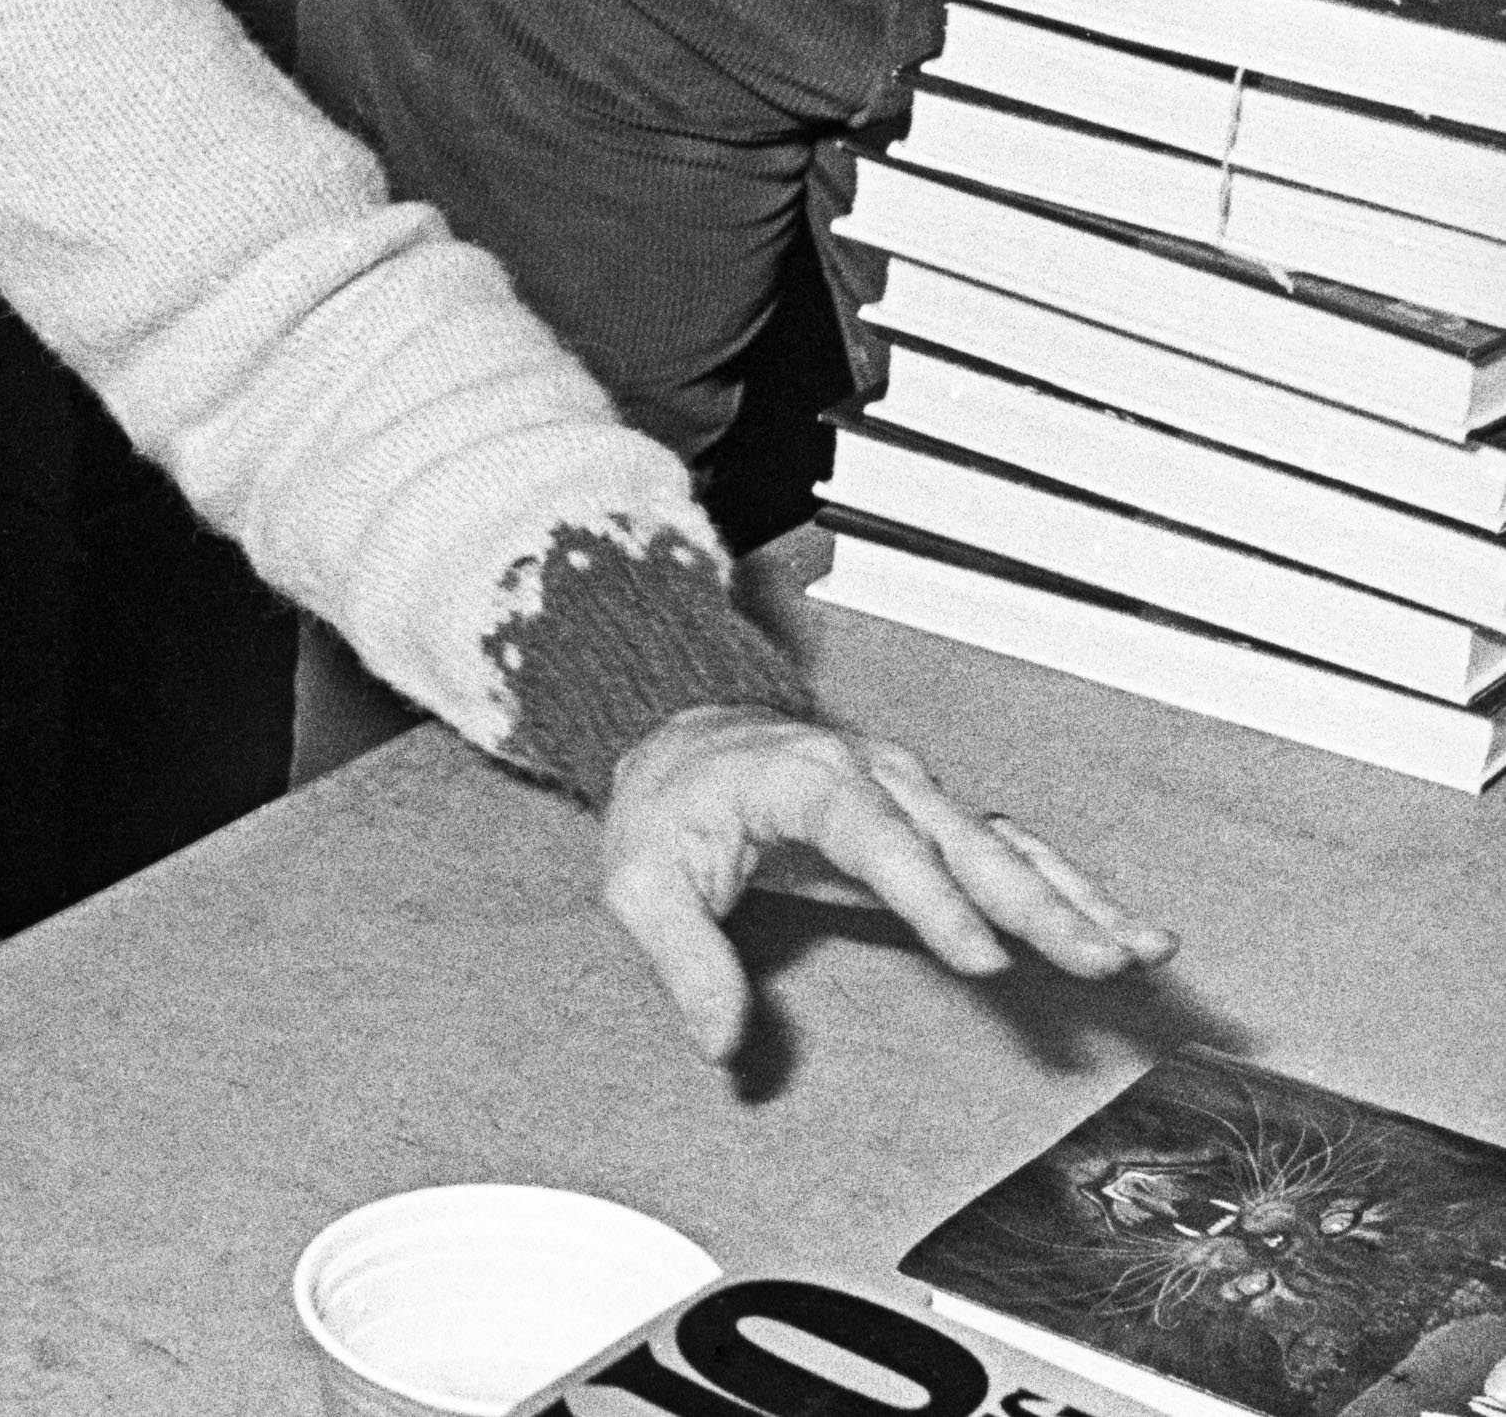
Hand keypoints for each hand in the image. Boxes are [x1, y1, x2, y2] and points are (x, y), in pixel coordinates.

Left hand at [602, 703, 1176, 1061]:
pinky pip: (1011, 855)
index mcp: (806, 780)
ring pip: (1006, 849)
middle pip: (965, 844)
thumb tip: (721, 1041)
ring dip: (1075, 901)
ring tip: (1142, 951)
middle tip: (1097, 960)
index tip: (981, 959)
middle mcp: (876, 778)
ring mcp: (913, 798)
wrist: (683, 742)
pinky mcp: (931, 825)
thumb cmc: (667, 806)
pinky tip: (1129, 933)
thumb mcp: (641, 881)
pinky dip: (1072, 892)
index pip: (878, 839)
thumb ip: (685, 960)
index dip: (933, 900)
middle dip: (1037, 905)